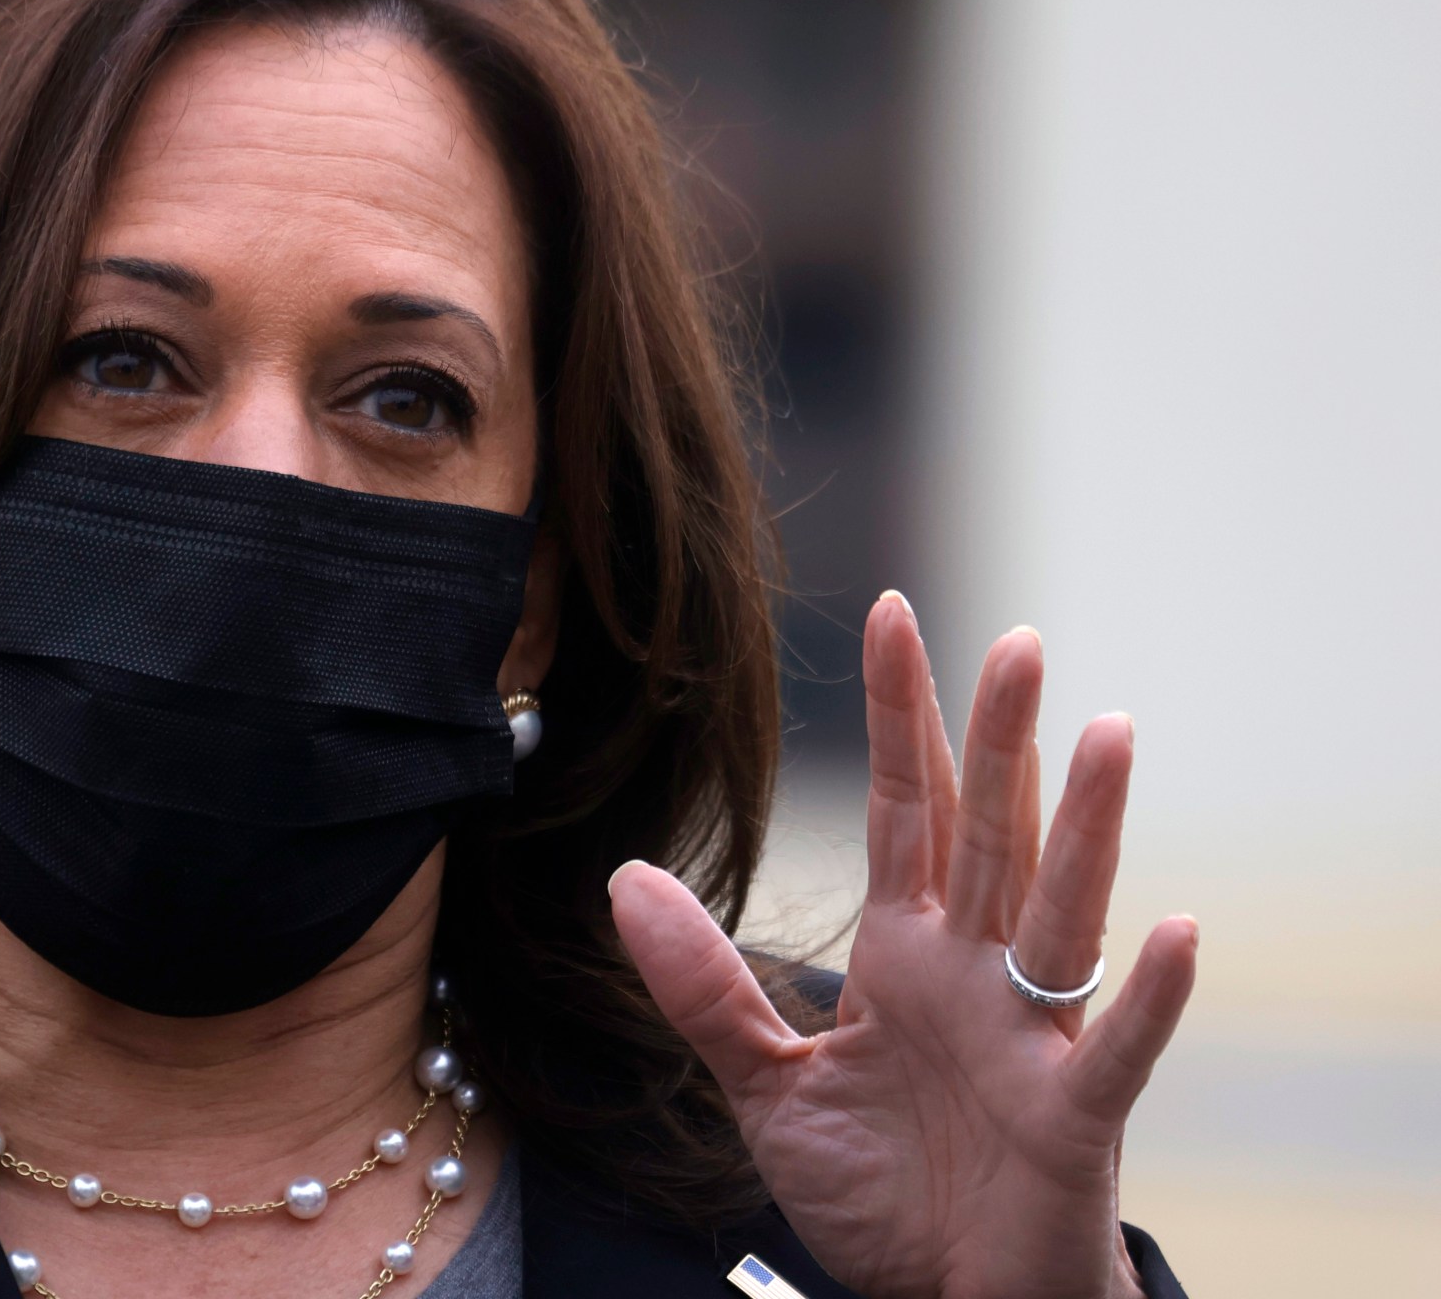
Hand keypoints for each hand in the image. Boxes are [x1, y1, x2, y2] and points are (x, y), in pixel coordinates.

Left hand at [609, 593, 1196, 1298]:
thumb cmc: (882, 1190)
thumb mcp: (766, 1085)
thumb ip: (704, 986)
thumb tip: (627, 879)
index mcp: (906, 953)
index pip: (901, 810)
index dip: (898, 717)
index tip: (892, 614)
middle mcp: (978, 975)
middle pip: (991, 834)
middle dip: (1000, 738)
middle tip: (1018, 638)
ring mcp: (1033, 1038)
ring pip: (1065, 913)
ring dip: (1088, 825)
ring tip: (1110, 731)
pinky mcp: (1075, 1117)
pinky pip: (1118, 1049)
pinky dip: (1151, 995)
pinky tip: (1179, 928)